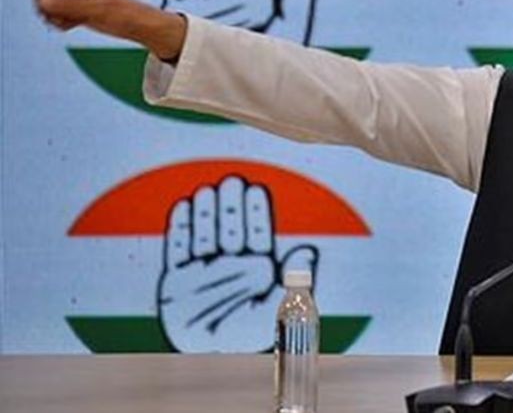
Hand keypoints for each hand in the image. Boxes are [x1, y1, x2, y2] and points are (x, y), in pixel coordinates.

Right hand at [9, 0, 185, 59]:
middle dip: (46, 2)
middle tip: (67, 14)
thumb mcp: (98, 11)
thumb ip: (69, 7)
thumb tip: (41, 3)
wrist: (138, 26)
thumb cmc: (126, 14)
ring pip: (42, 2)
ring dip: (52, 15)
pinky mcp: (72, 8)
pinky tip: (74, 25)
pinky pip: (50, 14)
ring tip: (74, 21)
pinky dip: (58, 23)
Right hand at [157, 175, 317, 352]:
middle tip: (232, 182)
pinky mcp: (176, 279)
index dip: (255, 212)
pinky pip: (177, 249)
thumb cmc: (247, 335)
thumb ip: (294, 279)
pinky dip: (179, 229)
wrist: (211, 359)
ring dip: (206, 213)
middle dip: (231, 206)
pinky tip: (183, 207)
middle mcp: (229, 264)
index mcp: (255, 268)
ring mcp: (201, 270)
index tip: (256, 190)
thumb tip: (308, 252)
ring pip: (205, 234)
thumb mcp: (278, 308)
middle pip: (229, 229)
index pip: (255, 233)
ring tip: (208, 190)